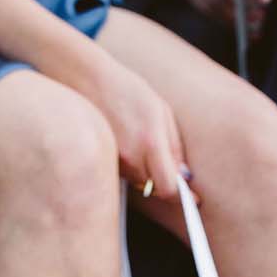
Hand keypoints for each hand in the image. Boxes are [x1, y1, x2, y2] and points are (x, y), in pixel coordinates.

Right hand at [77, 49, 185, 198]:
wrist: (86, 80)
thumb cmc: (126, 90)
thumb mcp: (161, 111)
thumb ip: (174, 146)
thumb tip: (184, 175)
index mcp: (150, 143)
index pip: (168, 187)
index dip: (181, 195)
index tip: (191, 196)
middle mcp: (131, 158)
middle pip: (154, 188)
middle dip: (163, 179)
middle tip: (165, 159)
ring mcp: (115, 162)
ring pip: (139, 182)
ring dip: (146, 171)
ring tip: (139, 140)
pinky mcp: (104, 162)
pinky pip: (124, 174)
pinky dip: (131, 165)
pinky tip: (126, 141)